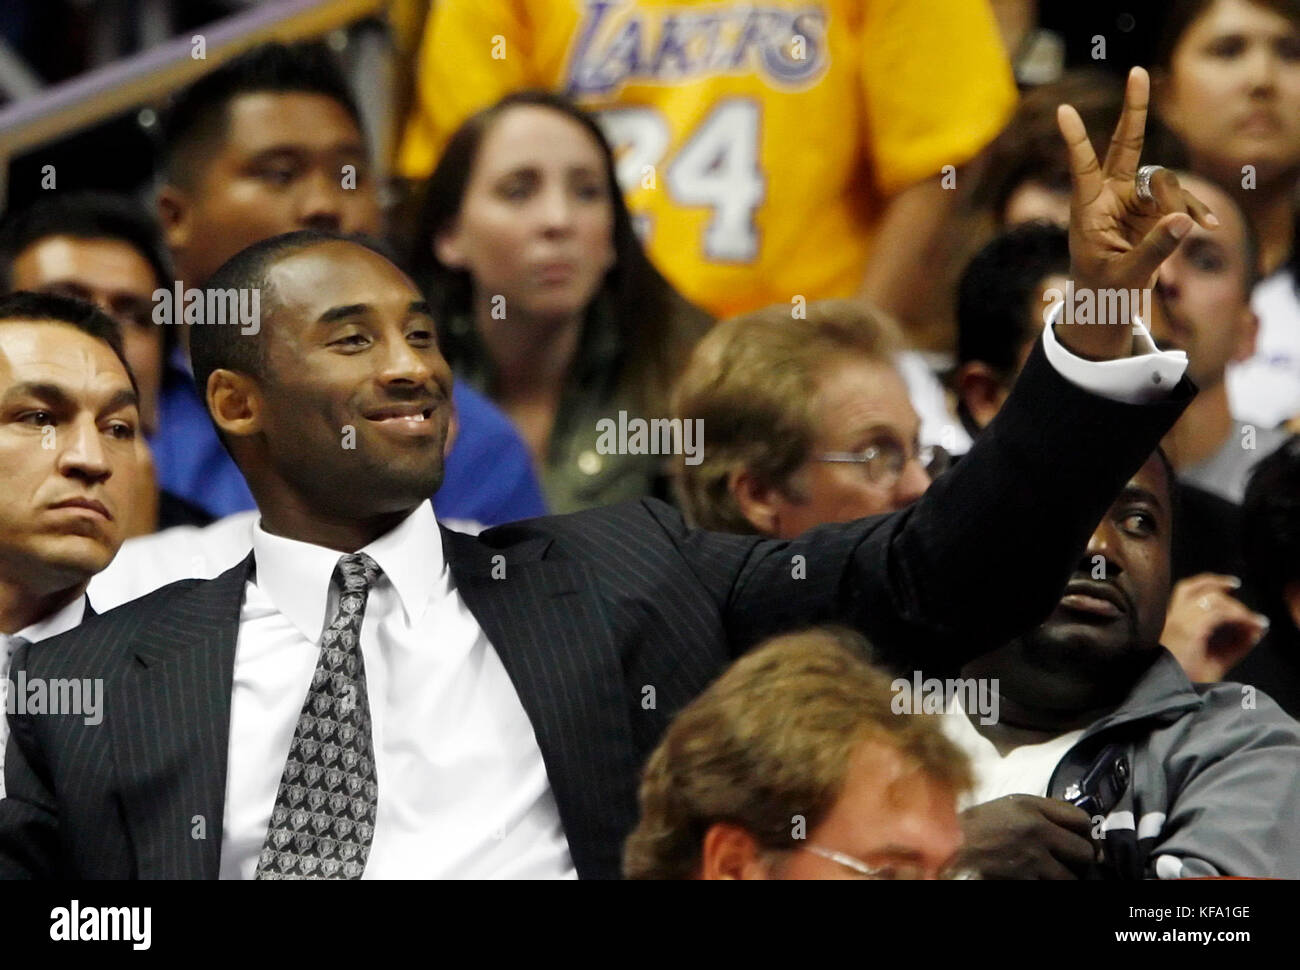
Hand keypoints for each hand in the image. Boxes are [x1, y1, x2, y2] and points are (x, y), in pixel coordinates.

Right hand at [956, 794, 1095, 878]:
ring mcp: (1032, 859)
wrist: (948, 847)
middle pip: (1085, 852)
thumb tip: (1076, 829)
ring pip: (1072, 878)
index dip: (1087, 834)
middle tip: (1072, 864)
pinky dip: (1047, 885)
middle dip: (1081, 860)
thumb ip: (1040, 811)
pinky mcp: (1025, 881)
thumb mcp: (1008, 806)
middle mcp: (1037, 831)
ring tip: (1053, 875)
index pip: (1082, 821)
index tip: (1084, 842)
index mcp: (1032, 807)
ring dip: (1065, 878)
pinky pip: (1051, 888)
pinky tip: (1037, 879)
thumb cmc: (976, 826)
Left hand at [1056, 66, 1218, 359]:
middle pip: (1126, 146)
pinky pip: (1179, 199)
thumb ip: (1153, 250)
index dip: (1076, 139)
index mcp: (1088, 209)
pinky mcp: (1154, 208)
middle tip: (1138, 72)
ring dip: (1178, 202)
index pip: (1082, 168)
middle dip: (1135, 110)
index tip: (1063, 110)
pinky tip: (1208, 226)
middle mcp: (1110, 196)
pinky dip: (1193, 211)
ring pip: (1163, 181)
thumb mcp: (1125, 276)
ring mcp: (1134, 199)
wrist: (1107, 299)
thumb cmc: (1103, 288)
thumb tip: (1184, 220)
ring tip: (1192, 229)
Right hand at [1162, 574, 1268, 681]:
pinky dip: (1238, 616)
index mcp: (1172, 623)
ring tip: (1252, 620)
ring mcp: (1179, 622)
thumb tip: (1255, 631)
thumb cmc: (1187, 680)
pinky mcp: (1189, 630)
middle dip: (1219, 584)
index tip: (1230, 587)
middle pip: (1193, 587)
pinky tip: (1248, 625)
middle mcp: (1172, 617)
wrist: (1169, 693)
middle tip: (1237, 588)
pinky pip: (1218, 614)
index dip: (1208, 583)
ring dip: (1237, 608)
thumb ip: (1233, 646)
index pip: (1185, 591)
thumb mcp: (1214, 660)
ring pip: (1212, 599)